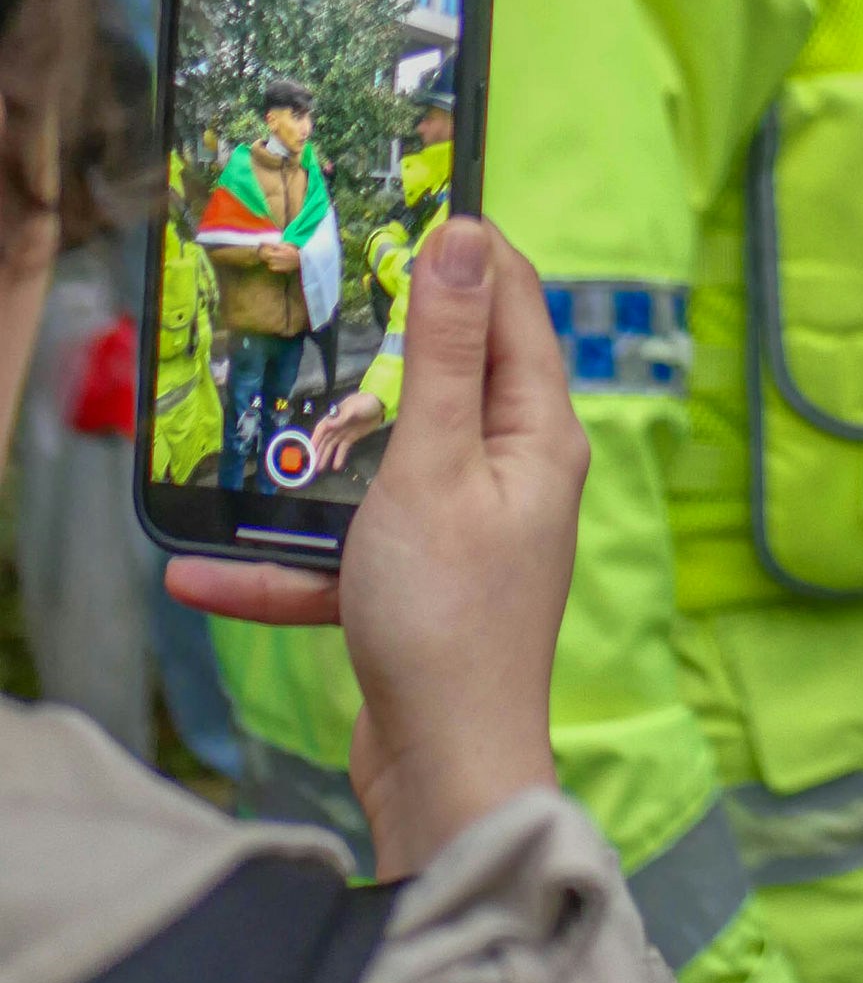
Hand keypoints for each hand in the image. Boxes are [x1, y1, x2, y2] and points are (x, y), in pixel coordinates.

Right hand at [168, 220, 588, 876]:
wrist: (444, 773)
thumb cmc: (450, 617)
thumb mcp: (437, 465)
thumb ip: (448, 354)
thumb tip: (466, 239)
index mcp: (539, 432)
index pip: (515, 310)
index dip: (469, 254)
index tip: (406, 209)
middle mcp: (514, 474)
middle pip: (448, 382)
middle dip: (377, 353)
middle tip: (310, 307)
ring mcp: (467, 534)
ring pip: (383, 470)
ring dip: (312, 470)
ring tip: (250, 443)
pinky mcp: (419, 589)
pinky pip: (345, 555)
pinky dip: (284, 565)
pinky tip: (202, 577)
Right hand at [304, 390, 385, 475]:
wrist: (381, 404)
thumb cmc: (366, 402)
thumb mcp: (354, 408)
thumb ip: (341, 418)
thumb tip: (328, 425)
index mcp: (334, 416)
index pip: (321, 429)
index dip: (315, 439)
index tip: (310, 451)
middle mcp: (335, 425)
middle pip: (324, 440)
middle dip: (318, 452)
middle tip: (312, 465)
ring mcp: (343, 432)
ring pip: (331, 446)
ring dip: (325, 456)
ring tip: (320, 469)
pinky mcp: (351, 437)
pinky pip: (343, 448)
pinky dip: (339, 457)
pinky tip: (336, 466)